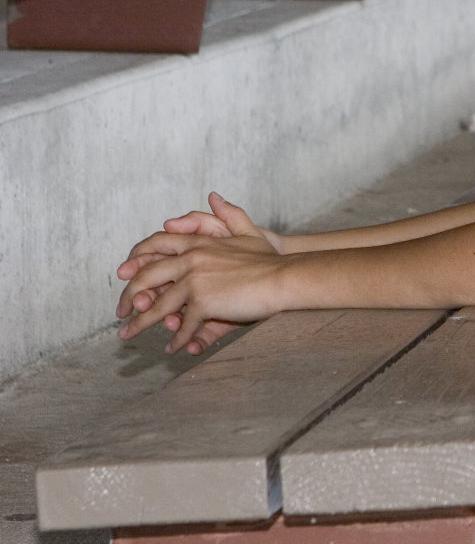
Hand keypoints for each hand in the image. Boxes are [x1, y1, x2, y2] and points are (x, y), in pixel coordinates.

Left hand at [115, 194, 287, 354]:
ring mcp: (195, 281)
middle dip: (129, 297)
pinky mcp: (204, 302)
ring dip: (140, 323)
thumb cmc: (271, 258)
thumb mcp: (248, 231)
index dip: (136, 260)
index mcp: (197, 243)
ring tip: (127, 335)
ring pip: (157, 305)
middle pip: (146, 277)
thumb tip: (214, 195)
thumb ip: (229, 214)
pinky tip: (173, 348)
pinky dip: (177, 338)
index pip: (155, 245)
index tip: (123, 275)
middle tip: (120, 311)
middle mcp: (190, 259)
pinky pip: (184, 324)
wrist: (285, 277)